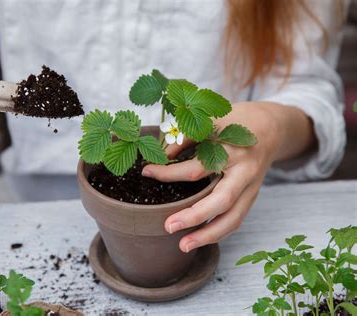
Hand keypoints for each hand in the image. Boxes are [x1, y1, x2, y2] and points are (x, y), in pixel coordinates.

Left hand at [142, 102, 312, 252]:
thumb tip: (164, 155)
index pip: (197, 167)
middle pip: (221, 200)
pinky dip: (219, 232)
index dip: (169, 172)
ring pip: (233, 217)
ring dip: (208, 235)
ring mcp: (251, 187)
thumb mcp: (212, 120)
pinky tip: (201, 239)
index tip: (147, 172)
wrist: (272, 127)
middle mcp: (244, 171)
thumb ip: (188, 137)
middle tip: (168, 226)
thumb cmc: (237, 121)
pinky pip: (237, 219)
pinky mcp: (253, 196)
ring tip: (183, 246)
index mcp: (232, 149)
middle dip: (194, 216)